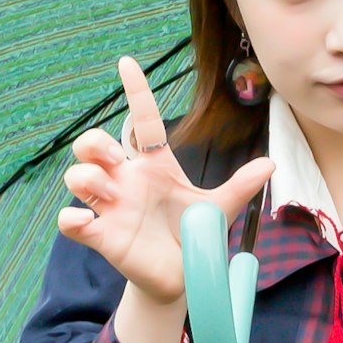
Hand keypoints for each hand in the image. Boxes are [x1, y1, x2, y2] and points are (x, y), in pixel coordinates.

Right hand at [57, 55, 269, 307]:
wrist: (182, 279)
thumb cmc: (193, 234)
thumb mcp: (218, 209)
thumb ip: (240, 186)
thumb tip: (271, 163)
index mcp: (154, 167)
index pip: (142, 121)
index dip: (136, 91)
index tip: (127, 63)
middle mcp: (127, 181)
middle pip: (93, 145)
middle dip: (93, 142)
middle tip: (115, 159)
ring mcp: (111, 208)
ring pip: (77, 176)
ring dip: (86, 177)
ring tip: (108, 193)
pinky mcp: (102, 236)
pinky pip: (70, 221)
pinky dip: (71, 217)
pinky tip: (83, 219)